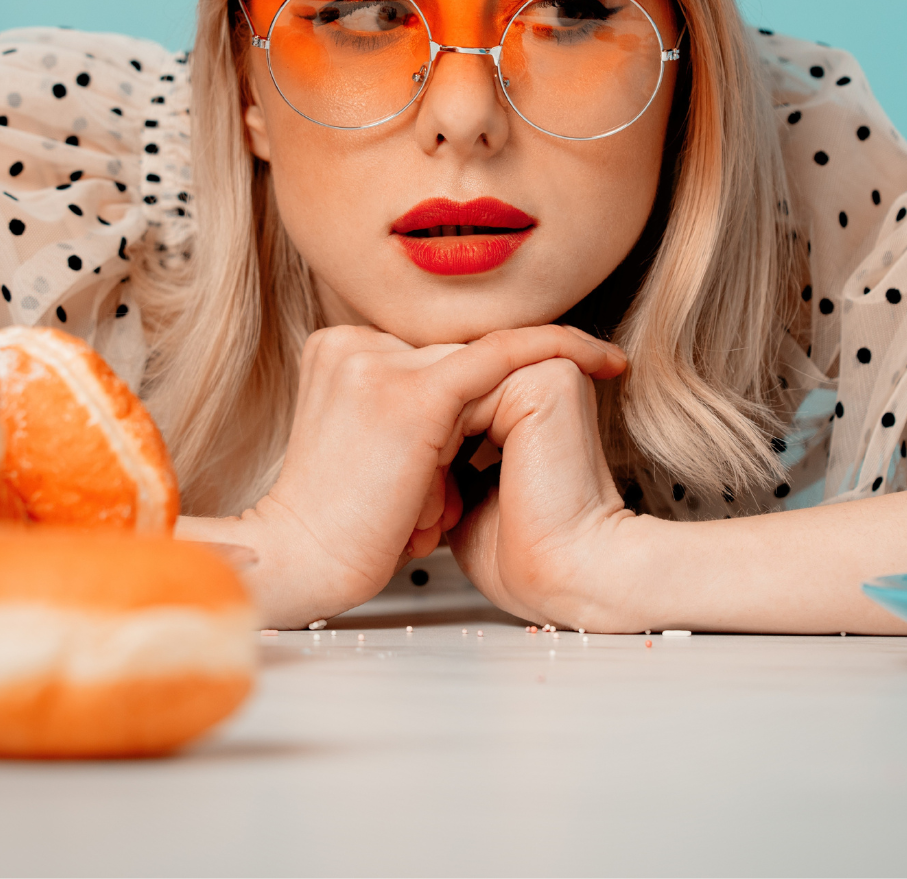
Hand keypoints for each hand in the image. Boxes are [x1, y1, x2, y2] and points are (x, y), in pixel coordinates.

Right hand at [240, 324, 624, 626]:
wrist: (302, 564)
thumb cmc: (343, 528)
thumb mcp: (375, 453)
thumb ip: (411, 420)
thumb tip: (470, 428)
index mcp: (340, 351)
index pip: (432, 358)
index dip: (482, 381)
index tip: (531, 389)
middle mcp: (353, 343)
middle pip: (453, 364)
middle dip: (481, 424)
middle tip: (482, 480)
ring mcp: (379, 363)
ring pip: (476, 371)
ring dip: (491, 434)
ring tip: (457, 503)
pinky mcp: (412, 393)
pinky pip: (504, 357)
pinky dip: (558, 350)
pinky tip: (604, 360)